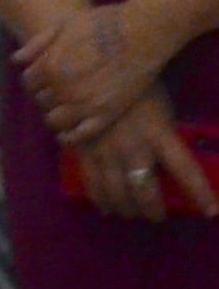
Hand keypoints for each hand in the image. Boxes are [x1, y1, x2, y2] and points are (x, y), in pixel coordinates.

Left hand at [20, 2, 173, 146]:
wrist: (141, 34)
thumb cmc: (102, 24)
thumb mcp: (62, 25)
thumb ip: (38, 45)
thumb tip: (17, 60)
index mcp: (49, 67)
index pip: (29, 82)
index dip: (35, 80)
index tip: (44, 79)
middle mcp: (62, 89)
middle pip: (41, 100)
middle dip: (45, 95)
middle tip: (57, 92)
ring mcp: (84, 104)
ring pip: (54, 120)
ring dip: (55, 115)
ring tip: (63, 109)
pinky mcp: (106, 114)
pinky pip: (80, 134)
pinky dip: (69, 137)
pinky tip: (67, 134)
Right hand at [72, 90, 218, 223]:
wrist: (88, 72)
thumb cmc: (134, 86)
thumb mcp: (160, 106)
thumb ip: (164, 133)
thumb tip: (169, 156)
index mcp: (159, 134)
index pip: (186, 170)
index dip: (200, 193)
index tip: (210, 211)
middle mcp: (134, 148)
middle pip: (146, 191)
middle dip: (152, 209)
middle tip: (155, 216)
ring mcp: (106, 151)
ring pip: (117, 192)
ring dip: (126, 208)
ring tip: (129, 212)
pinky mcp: (83, 151)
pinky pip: (92, 183)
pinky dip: (100, 199)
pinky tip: (104, 206)